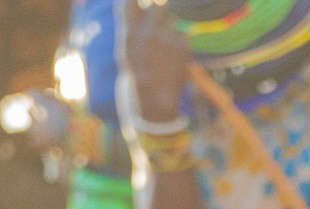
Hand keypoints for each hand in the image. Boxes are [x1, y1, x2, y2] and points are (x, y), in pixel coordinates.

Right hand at [123, 0, 192, 121]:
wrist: (156, 97)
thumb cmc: (138, 75)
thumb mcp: (126, 50)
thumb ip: (130, 27)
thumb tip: (131, 5)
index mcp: (131, 32)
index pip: (130, 2)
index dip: (137, 1)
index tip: (141, 3)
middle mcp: (149, 30)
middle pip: (159, 7)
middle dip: (160, 14)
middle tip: (160, 27)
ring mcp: (167, 37)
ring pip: (173, 23)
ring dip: (171, 33)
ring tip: (166, 53)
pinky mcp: (183, 45)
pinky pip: (184, 36)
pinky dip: (182, 45)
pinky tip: (176, 59)